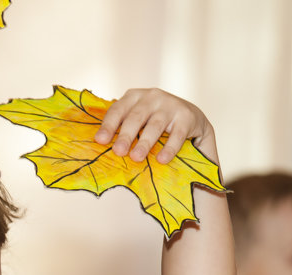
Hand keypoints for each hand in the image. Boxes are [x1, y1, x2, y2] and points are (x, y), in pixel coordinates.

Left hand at [94, 88, 215, 163]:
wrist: (191, 118)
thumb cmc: (155, 120)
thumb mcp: (138, 118)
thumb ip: (122, 127)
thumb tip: (101, 147)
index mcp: (134, 96)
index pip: (118, 110)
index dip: (108, 125)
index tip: (100, 141)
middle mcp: (152, 97)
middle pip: (136, 117)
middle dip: (126, 135)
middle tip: (118, 152)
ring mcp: (170, 105)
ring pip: (155, 125)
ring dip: (145, 143)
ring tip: (136, 158)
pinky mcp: (186, 116)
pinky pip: (177, 134)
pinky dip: (169, 148)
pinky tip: (162, 160)